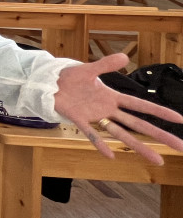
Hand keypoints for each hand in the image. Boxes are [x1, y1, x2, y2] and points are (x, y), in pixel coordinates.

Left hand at [53, 54, 182, 163]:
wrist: (48, 82)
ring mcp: (94, 116)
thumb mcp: (89, 68)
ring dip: (138, 146)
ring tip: (157, 160)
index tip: (179, 119)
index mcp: (111, 97)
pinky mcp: (78, 119)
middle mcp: (107, 109)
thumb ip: (106, 64)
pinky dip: (100, 144)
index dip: (158, 111)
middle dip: (159, 135)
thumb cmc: (70, 77)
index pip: (140, 105)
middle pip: (138, 124)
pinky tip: (112, 156)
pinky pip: (92, 134)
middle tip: (180, 147)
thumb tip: (125, 56)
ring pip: (121, 134)